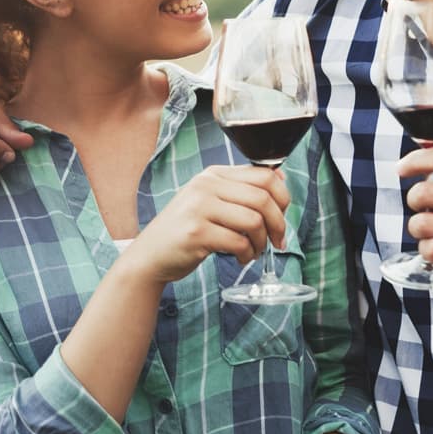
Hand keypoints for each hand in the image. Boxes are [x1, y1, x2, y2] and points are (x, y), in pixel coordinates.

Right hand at [116, 166, 288, 284]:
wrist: (150, 256)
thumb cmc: (185, 230)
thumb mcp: (210, 201)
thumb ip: (240, 189)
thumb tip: (281, 176)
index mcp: (212, 174)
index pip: (263, 175)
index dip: (283, 197)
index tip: (282, 216)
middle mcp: (205, 186)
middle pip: (262, 198)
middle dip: (278, 224)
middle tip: (278, 241)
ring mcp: (198, 208)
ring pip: (254, 221)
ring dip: (262, 242)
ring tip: (254, 252)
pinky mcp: (196, 233)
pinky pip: (238, 242)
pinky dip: (247, 254)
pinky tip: (240, 258)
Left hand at [396, 146, 432, 292]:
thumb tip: (432, 161)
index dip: (416, 160)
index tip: (402, 168)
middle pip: (424, 193)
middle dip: (414, 198)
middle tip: (421, 204)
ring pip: (422, 225)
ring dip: (419, 227)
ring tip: (429, 228)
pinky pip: (432, 251)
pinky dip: (428, 249)